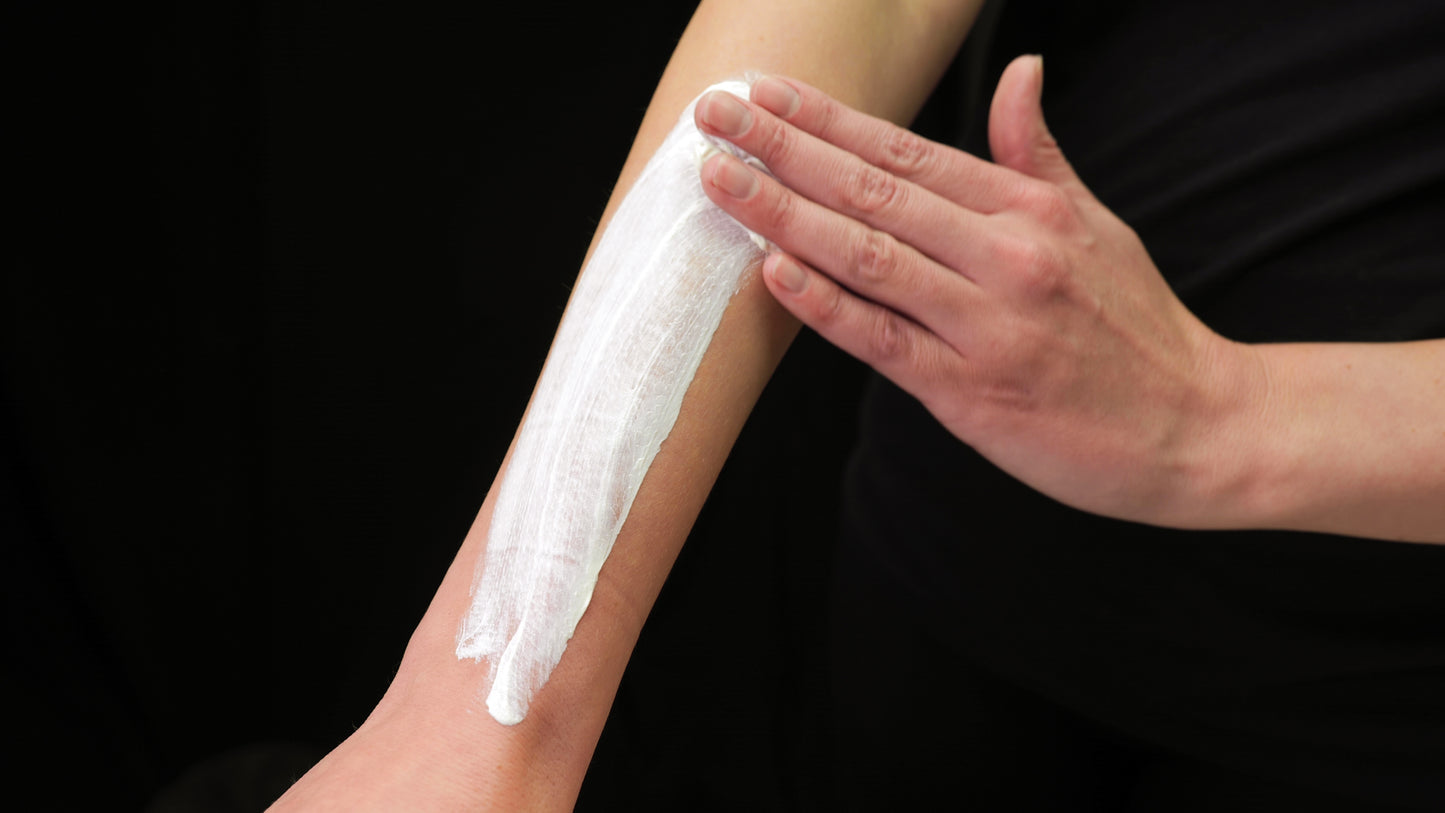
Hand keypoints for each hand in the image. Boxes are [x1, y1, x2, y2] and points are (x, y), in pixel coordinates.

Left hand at [695, 56, 1265, 528]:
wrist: (1195, 426)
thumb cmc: (1136, 324)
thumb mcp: (1096, 222)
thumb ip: (1038, 153)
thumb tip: (1021, 72)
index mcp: (1027, 210)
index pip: (906, 149)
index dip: (826, 119)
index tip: (764, 92)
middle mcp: (1004, 255)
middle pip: (873, 190)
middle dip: (783, 150)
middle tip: (714, 117)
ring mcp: (986, 324)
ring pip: (868, 256)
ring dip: (785, 215)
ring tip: (723, 180)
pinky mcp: (971, 393)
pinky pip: (884, 342)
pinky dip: (828, 306)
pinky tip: (776, 273)